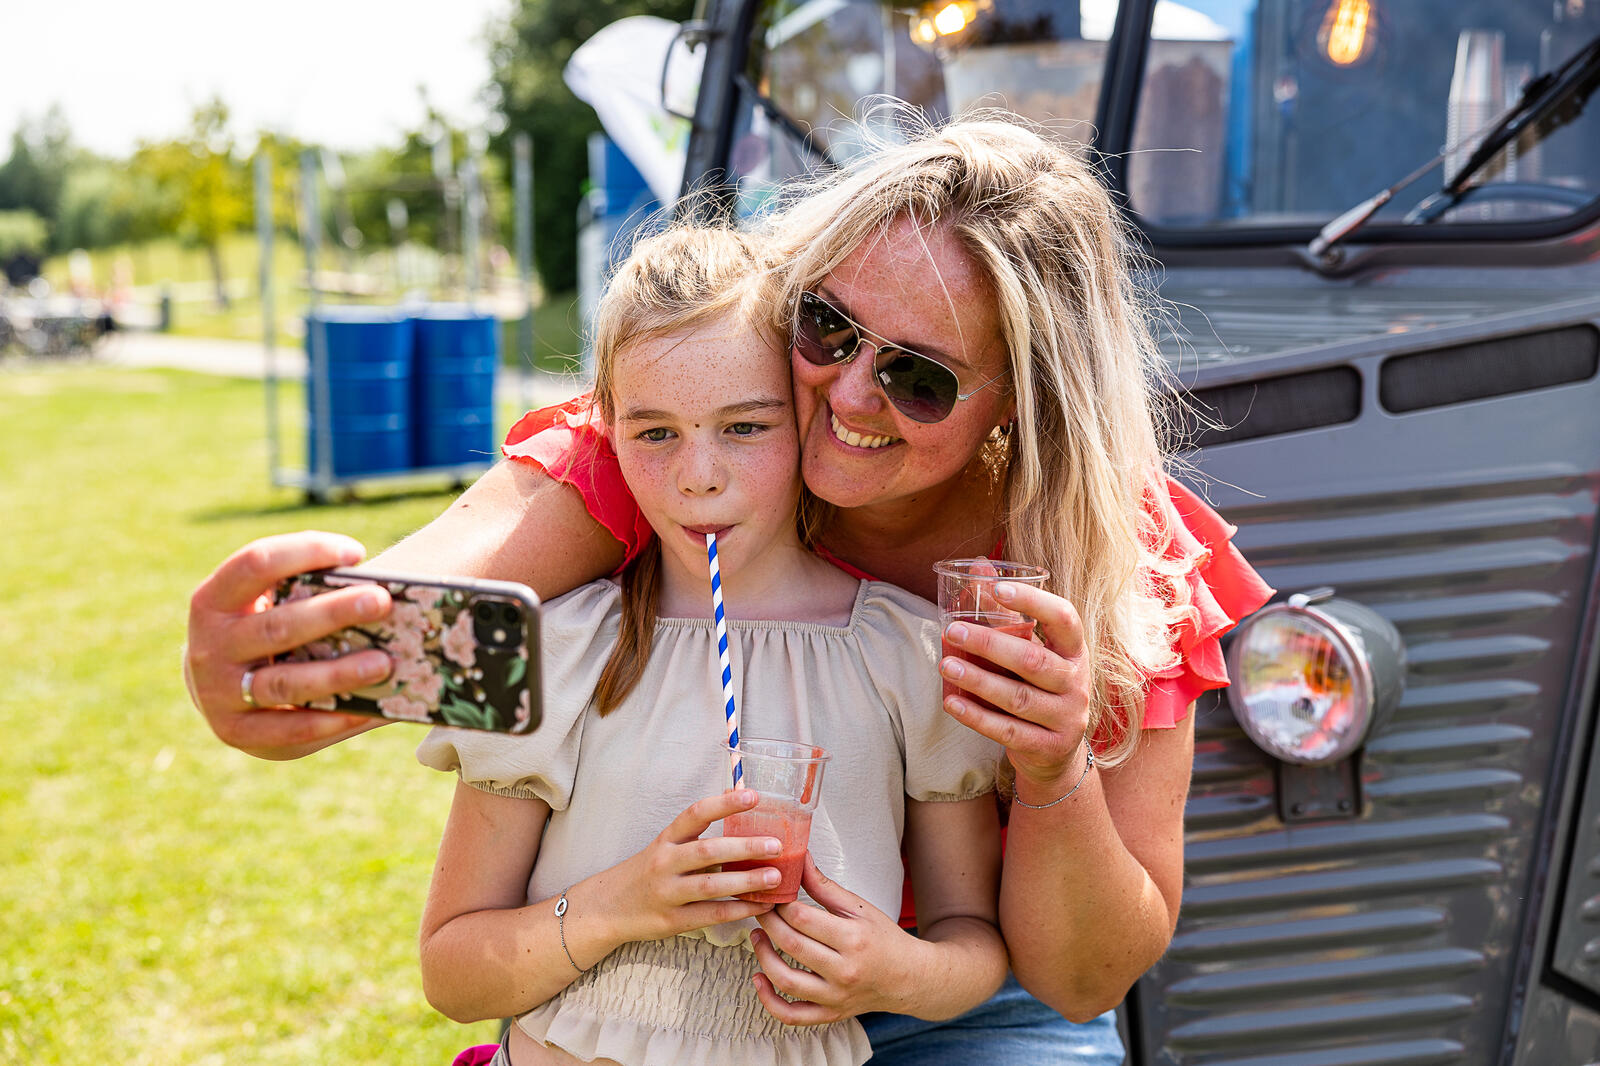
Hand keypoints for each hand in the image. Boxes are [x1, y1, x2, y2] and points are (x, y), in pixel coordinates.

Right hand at [184, 531, 393, 759]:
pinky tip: (367, 712)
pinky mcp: (235, 731)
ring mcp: (217, 693)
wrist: (216, 688)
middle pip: (276, 627)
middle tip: (381, 601)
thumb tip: (385, 587)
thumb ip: (305, 590)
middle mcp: (209, 646)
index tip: (355, 553)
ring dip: (338, 673)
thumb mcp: (265, 603)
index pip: (255, 563)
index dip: (305, 552)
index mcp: (214, 599)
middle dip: (332, 613)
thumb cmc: (261, 630)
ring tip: (383, 663)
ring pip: (284, 683)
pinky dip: (330, 721)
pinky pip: (288, 729)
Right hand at [599, 790, 780, 943]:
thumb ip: (696, 832)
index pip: (696, 814)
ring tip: (775, 877)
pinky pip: (711, 915)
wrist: (607, 908)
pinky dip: (739, 910)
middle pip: (708, 851)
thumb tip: (735, 803)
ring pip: (711, 886)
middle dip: (744, 848)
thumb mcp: (664, 846)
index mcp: (667, 839)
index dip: (725, 804)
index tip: (754, 796)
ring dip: (746, 881)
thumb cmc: (646, 872)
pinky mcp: (672, 921)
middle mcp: (665, 863)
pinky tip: (761, 906)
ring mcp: (667, 893)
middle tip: (776, 845)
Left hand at [749, 856, 919, 1023]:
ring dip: (763, 956)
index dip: (781, 903)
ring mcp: (836, 996)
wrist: (909, 978)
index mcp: (853, 939)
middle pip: (792, 945)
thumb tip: (800, 860)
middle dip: (768, 923)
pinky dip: (769, 1000)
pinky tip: (759, 978)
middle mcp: (844, 970)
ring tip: (757, 937)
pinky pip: (792, 1015)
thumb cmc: (884, 939)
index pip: (803, 918)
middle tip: (760, 910)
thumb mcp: (860, 908)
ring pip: (786, 980)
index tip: (773, 894)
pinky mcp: (830, 1014)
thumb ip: (825, 887)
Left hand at [938, 580, 1090, 794]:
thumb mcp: (1033, 651)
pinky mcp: (1049, 746)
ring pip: (1017, 698)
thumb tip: (977, 567)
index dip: (1033, 602)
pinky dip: (977, 717)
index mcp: (1074, 650)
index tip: (997, 590)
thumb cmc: (1038, 687)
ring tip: (945, 665)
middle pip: (1033, 661)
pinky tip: (952, 702)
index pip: (1063, 618)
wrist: (1057, 752)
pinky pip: (1008, 731)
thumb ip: (1007, 614)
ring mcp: (1066, 717)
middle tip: (953, 629)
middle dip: (990, 644)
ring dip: (978, 680)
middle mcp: (1076, 682)